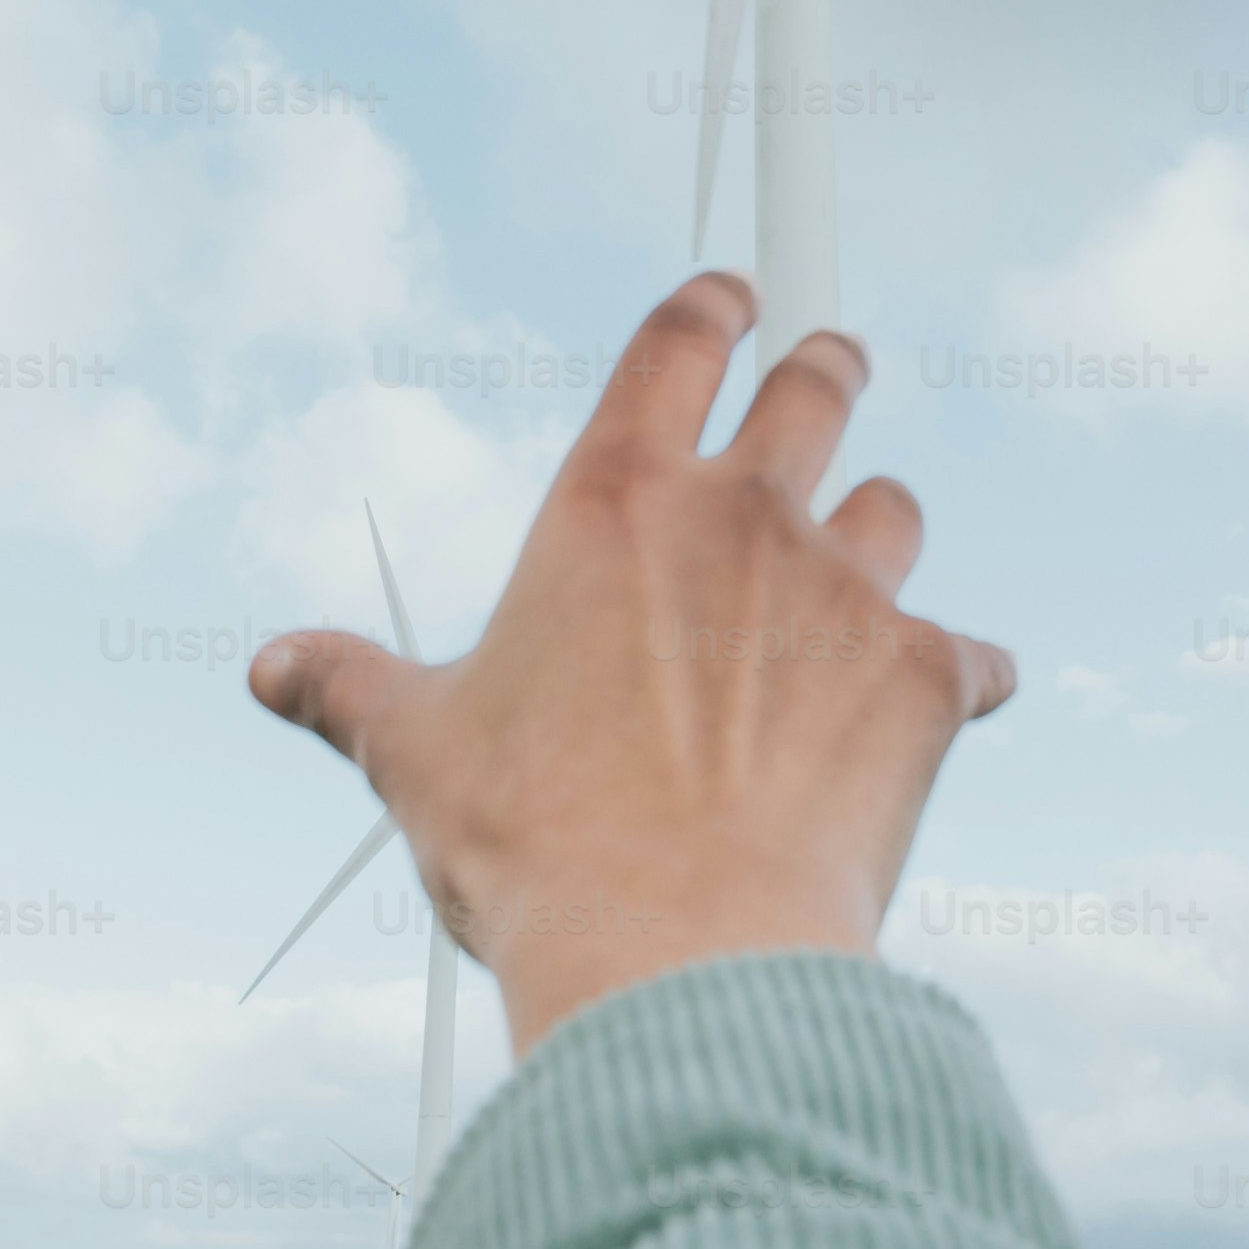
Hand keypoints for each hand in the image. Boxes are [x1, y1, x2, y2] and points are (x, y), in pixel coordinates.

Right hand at [250, 273, 1020, 1050]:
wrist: (681, 950)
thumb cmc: (537, 843)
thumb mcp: (414, 752)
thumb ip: (347, 689)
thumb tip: (274, 669)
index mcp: (614, 504)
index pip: (676, 344)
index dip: (711, 307)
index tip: (731, 298)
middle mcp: (741, 518)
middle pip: (815, 386)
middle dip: (825, 368)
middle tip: (829, 368)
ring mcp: (845, 591)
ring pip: (895, 512)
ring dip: (878, 534)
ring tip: (856, 576)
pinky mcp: (927, 677)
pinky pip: (974, 655)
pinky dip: (958, 679)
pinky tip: (942, 712)